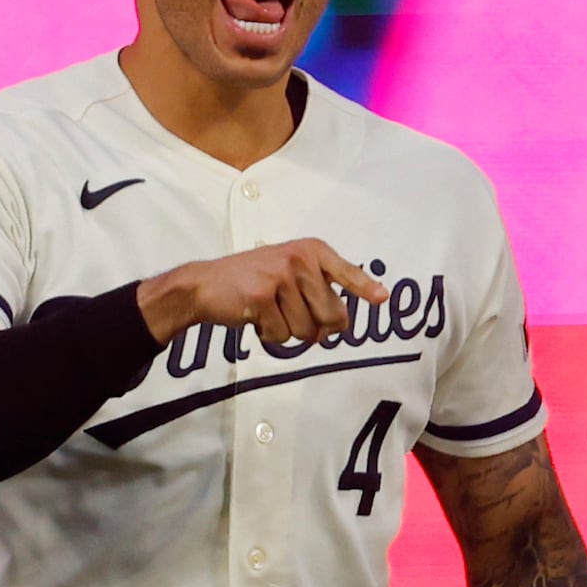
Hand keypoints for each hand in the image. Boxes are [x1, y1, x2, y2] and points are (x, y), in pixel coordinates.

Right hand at [137, 239, 385, 346]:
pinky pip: (281, 335)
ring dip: (288, 330)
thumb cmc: (253, 283)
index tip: (382, 298)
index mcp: (310, 251)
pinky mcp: (262, 296)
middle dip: (316, 327)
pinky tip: (255, 315)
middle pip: (332, 316)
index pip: (345, 272)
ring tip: (269, 310)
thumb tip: (338, 329)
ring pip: (307, 331)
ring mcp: (281, 276)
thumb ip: (318, 295)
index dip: (364, 287)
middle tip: (290, 313)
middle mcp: (299, 260)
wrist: (204, 285)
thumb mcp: (289, 275)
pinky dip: (269, 334)